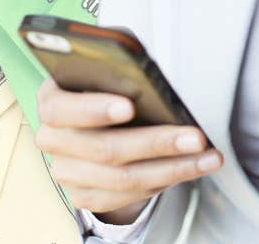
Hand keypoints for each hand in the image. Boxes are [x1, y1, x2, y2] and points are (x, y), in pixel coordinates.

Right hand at [34, 78, 223, 224]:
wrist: (97, 114)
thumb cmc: (107, 79)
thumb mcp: (109, 61)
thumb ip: (118, 61)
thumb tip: (143, 71)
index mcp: (51, 100)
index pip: (60, 109)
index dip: (94, 109)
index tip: (129, 106)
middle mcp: (53, 141)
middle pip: (103, 149)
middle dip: (155, 143)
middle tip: (194, 137)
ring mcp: (67, 172)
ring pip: (122, 179)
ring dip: (172, 168)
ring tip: (207, 156)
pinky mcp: (86, 195)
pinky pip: (129, 196)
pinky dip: (166, 181)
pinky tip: (193, 167)